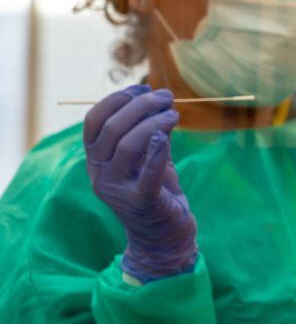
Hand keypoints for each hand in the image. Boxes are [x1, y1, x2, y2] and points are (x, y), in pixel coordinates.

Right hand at [83, 85, 197, 282]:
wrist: (165, 236)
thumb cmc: (157, 190)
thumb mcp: (151, 156)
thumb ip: (150, 130)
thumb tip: (158, 98)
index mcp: (97, 160)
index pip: (93, 121)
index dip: (117, 99)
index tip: (143, 88)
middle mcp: (100, 174)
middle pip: (111, 129)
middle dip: (141, 105)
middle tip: (167, 96)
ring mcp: (117, 190)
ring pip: (127, 146)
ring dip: (153, 123)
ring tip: (175, 115)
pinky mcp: (141, 203)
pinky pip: (147, 173)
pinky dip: (157, 151)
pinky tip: (168, 134)